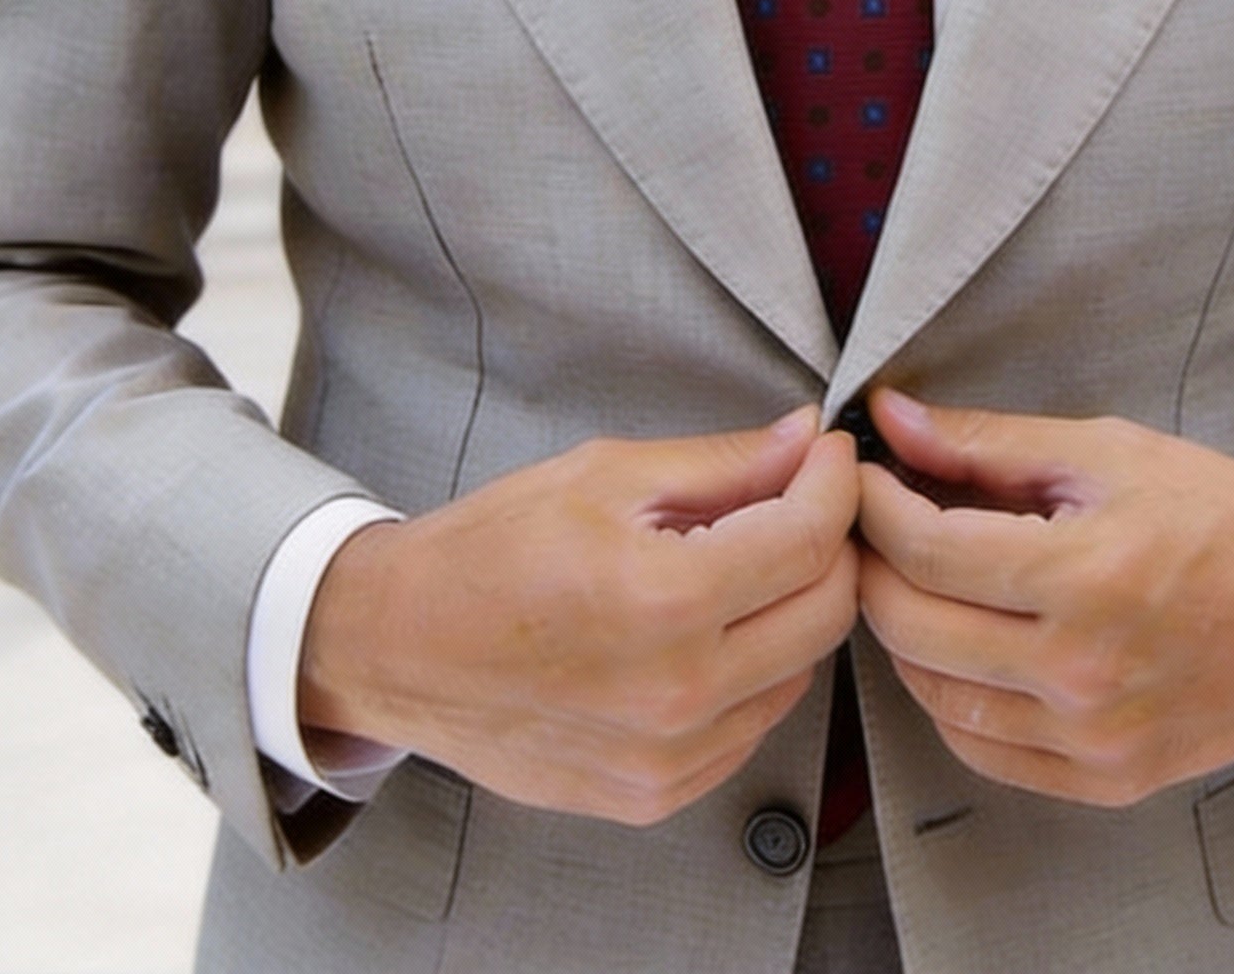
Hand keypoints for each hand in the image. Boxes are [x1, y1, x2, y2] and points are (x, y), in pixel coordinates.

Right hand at [299, 408, 859, 824]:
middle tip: (801, 498)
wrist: (398, 648)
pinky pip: (752, 725)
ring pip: (800, 671)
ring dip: (793, 607)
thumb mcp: (604, 475)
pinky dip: (754, 670)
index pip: (809, 541)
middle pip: (827, 612)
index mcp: (662, 601)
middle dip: (830, 542)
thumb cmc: (488, 553)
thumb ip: (720, 463)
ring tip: (743, 561)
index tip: (829, 454)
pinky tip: (710, 628)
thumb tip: (803, 439)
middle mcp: (677, 692)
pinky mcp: (655, 794)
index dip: (835, 484)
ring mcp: (668, 757)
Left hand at [856, 391, 1233, 806]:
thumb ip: (988, 442)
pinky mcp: (1108, 779)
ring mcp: (1095, 738)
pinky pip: (983, 751)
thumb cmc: (1221, 514)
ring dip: (903, 635)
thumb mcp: (1107, 452)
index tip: (862, 476)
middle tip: (872, 525)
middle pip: (914, 627)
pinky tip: (959, 648)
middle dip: (873, 566)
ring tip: (913, 581)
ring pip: (935, 697)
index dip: (874, 506)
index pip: (927, 550)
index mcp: (1087, 577)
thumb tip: (891, 418)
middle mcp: (1085, 671)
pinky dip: (950, 699)